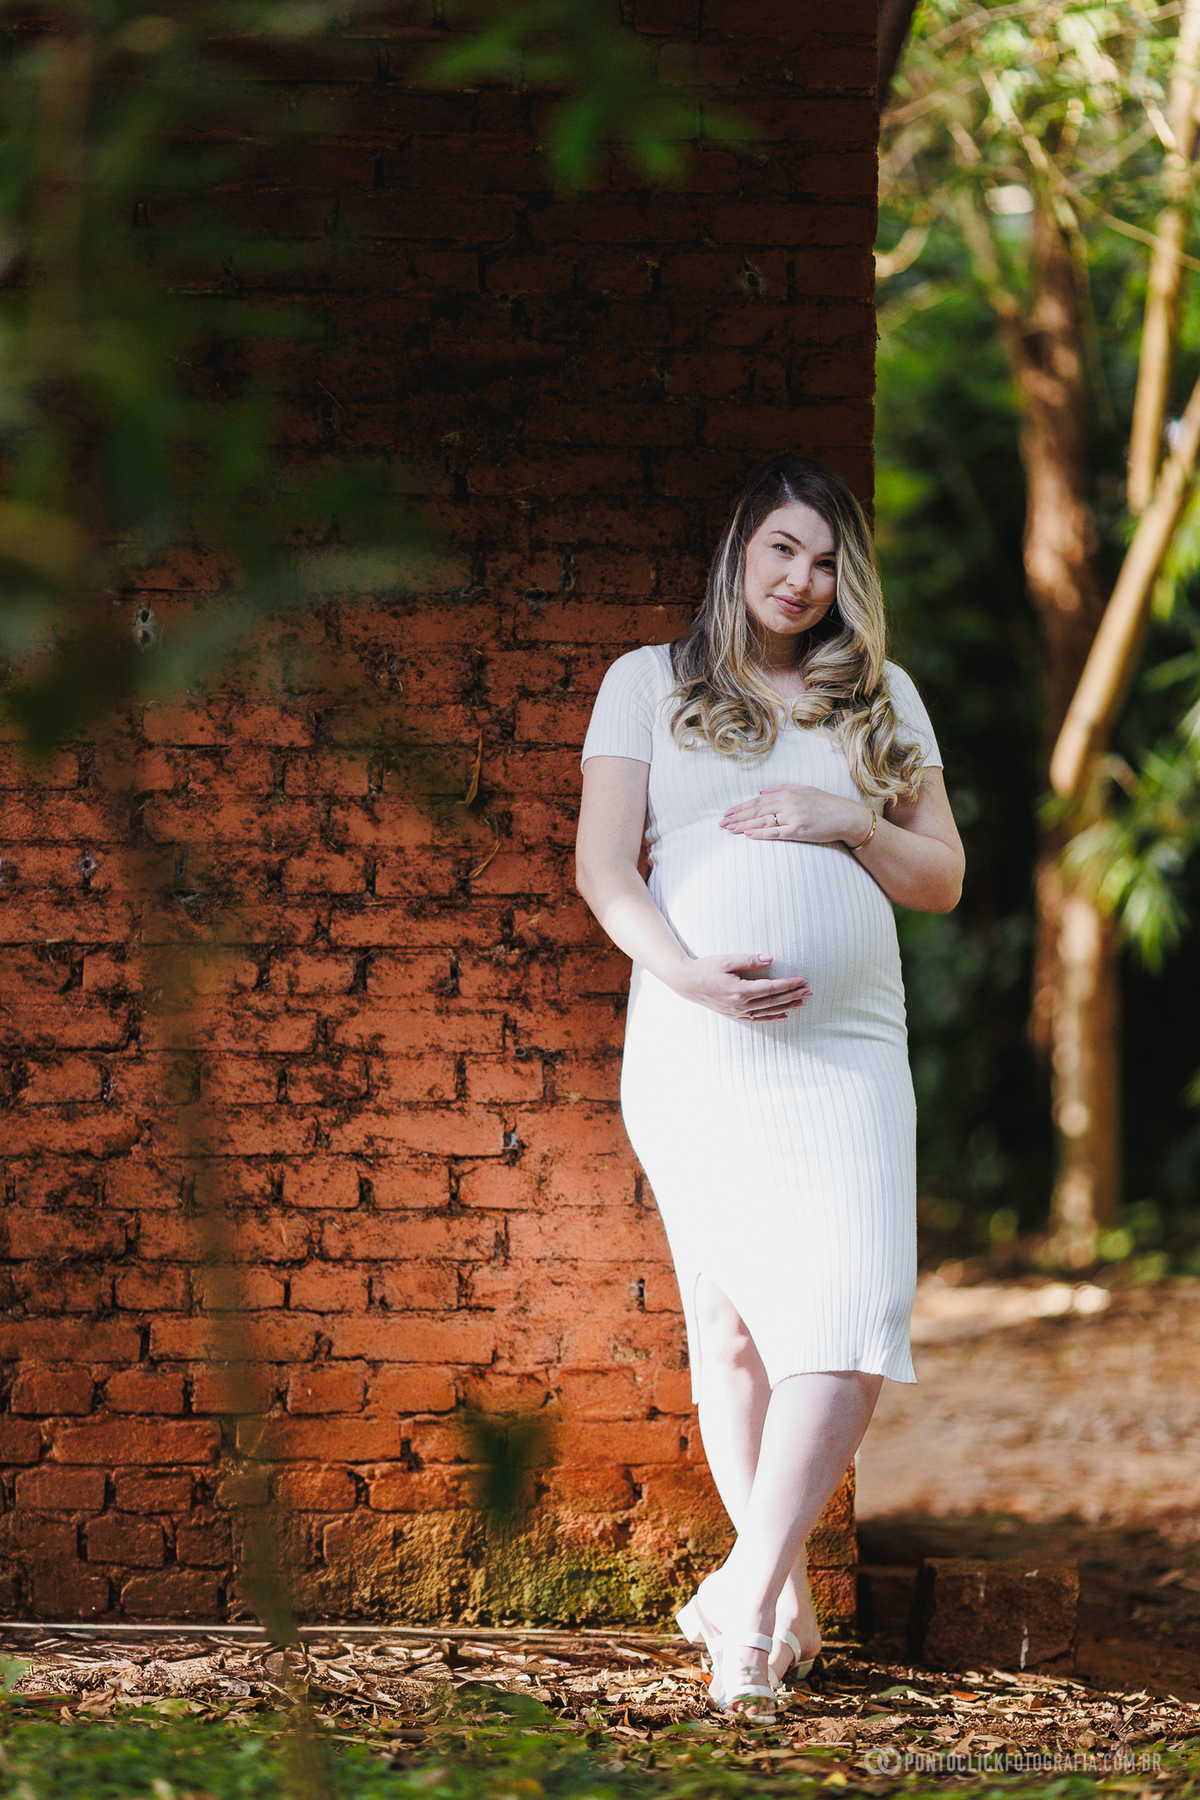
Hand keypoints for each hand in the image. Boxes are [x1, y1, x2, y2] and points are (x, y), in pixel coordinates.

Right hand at [669, 952, 810, 1021]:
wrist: (686, 982)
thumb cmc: (706, 968)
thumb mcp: (728, 960)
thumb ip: (750, 960)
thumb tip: (771, 958)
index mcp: (739, 991)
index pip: (770, 988)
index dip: (788, 984)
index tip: (802, 980)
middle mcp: (740, 1005)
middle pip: (773, 1002)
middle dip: (793, 996)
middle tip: (809, 991)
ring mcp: (737, 1012)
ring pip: (767, 1012)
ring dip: (786, 1007)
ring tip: (802, 1002)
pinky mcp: (734, 1014)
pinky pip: (757, 1018)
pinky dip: (772, 1017)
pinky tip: (784, 1014)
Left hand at [720, 784, 872, 846]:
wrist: (845, 816)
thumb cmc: (825, 804)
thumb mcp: (803, 790)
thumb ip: (781, 789)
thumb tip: (761, 792)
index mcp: (787, 792)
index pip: (757, 800)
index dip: (741, 807)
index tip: (727, 813)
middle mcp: (788, 802)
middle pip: (756, 810)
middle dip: (737, 817)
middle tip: (721, 823)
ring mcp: (793, 816)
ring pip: (763, 821)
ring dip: (744, 825)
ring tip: (729, 830)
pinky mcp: (798, 830)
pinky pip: (776, 832)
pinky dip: (761, 833)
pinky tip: (748, 835)